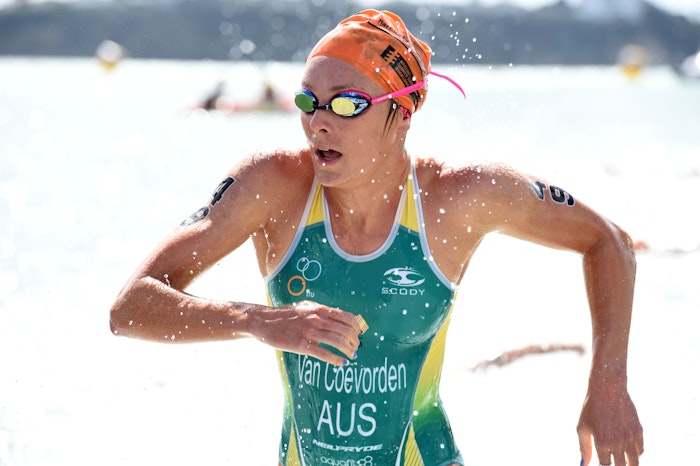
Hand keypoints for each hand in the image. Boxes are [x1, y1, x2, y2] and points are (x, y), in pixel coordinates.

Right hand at [247, 300, 361, 365]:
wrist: (264, 321)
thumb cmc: (285, 315)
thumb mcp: (306, 308)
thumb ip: (321, 312)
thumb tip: (338, 318)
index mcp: (319, 309)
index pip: (346, 317)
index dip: (357, 326)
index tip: (360, 333)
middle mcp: (316, 319)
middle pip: (345, 330)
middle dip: (355, 341)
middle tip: (356, 347)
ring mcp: (308, 331)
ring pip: (337, 341)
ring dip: (348, 350)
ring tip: (352, 356)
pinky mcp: (300, 345)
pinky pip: (323, 353)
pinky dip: (336, 359)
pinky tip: (341, 363)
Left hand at [577, 384, 643, 465]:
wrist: (608, 390)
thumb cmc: (591, 409)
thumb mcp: (582, 428)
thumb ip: (584, 448)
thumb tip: (583, 465)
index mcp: (601, 443)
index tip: (603, 462)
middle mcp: (617, 443)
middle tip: (613, 462)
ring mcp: (629, 437)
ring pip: (634, 462)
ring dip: (629, 464)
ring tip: (623, 463)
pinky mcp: (638, 431)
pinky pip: (640, 450)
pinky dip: (636, 454)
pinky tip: (629, 451)